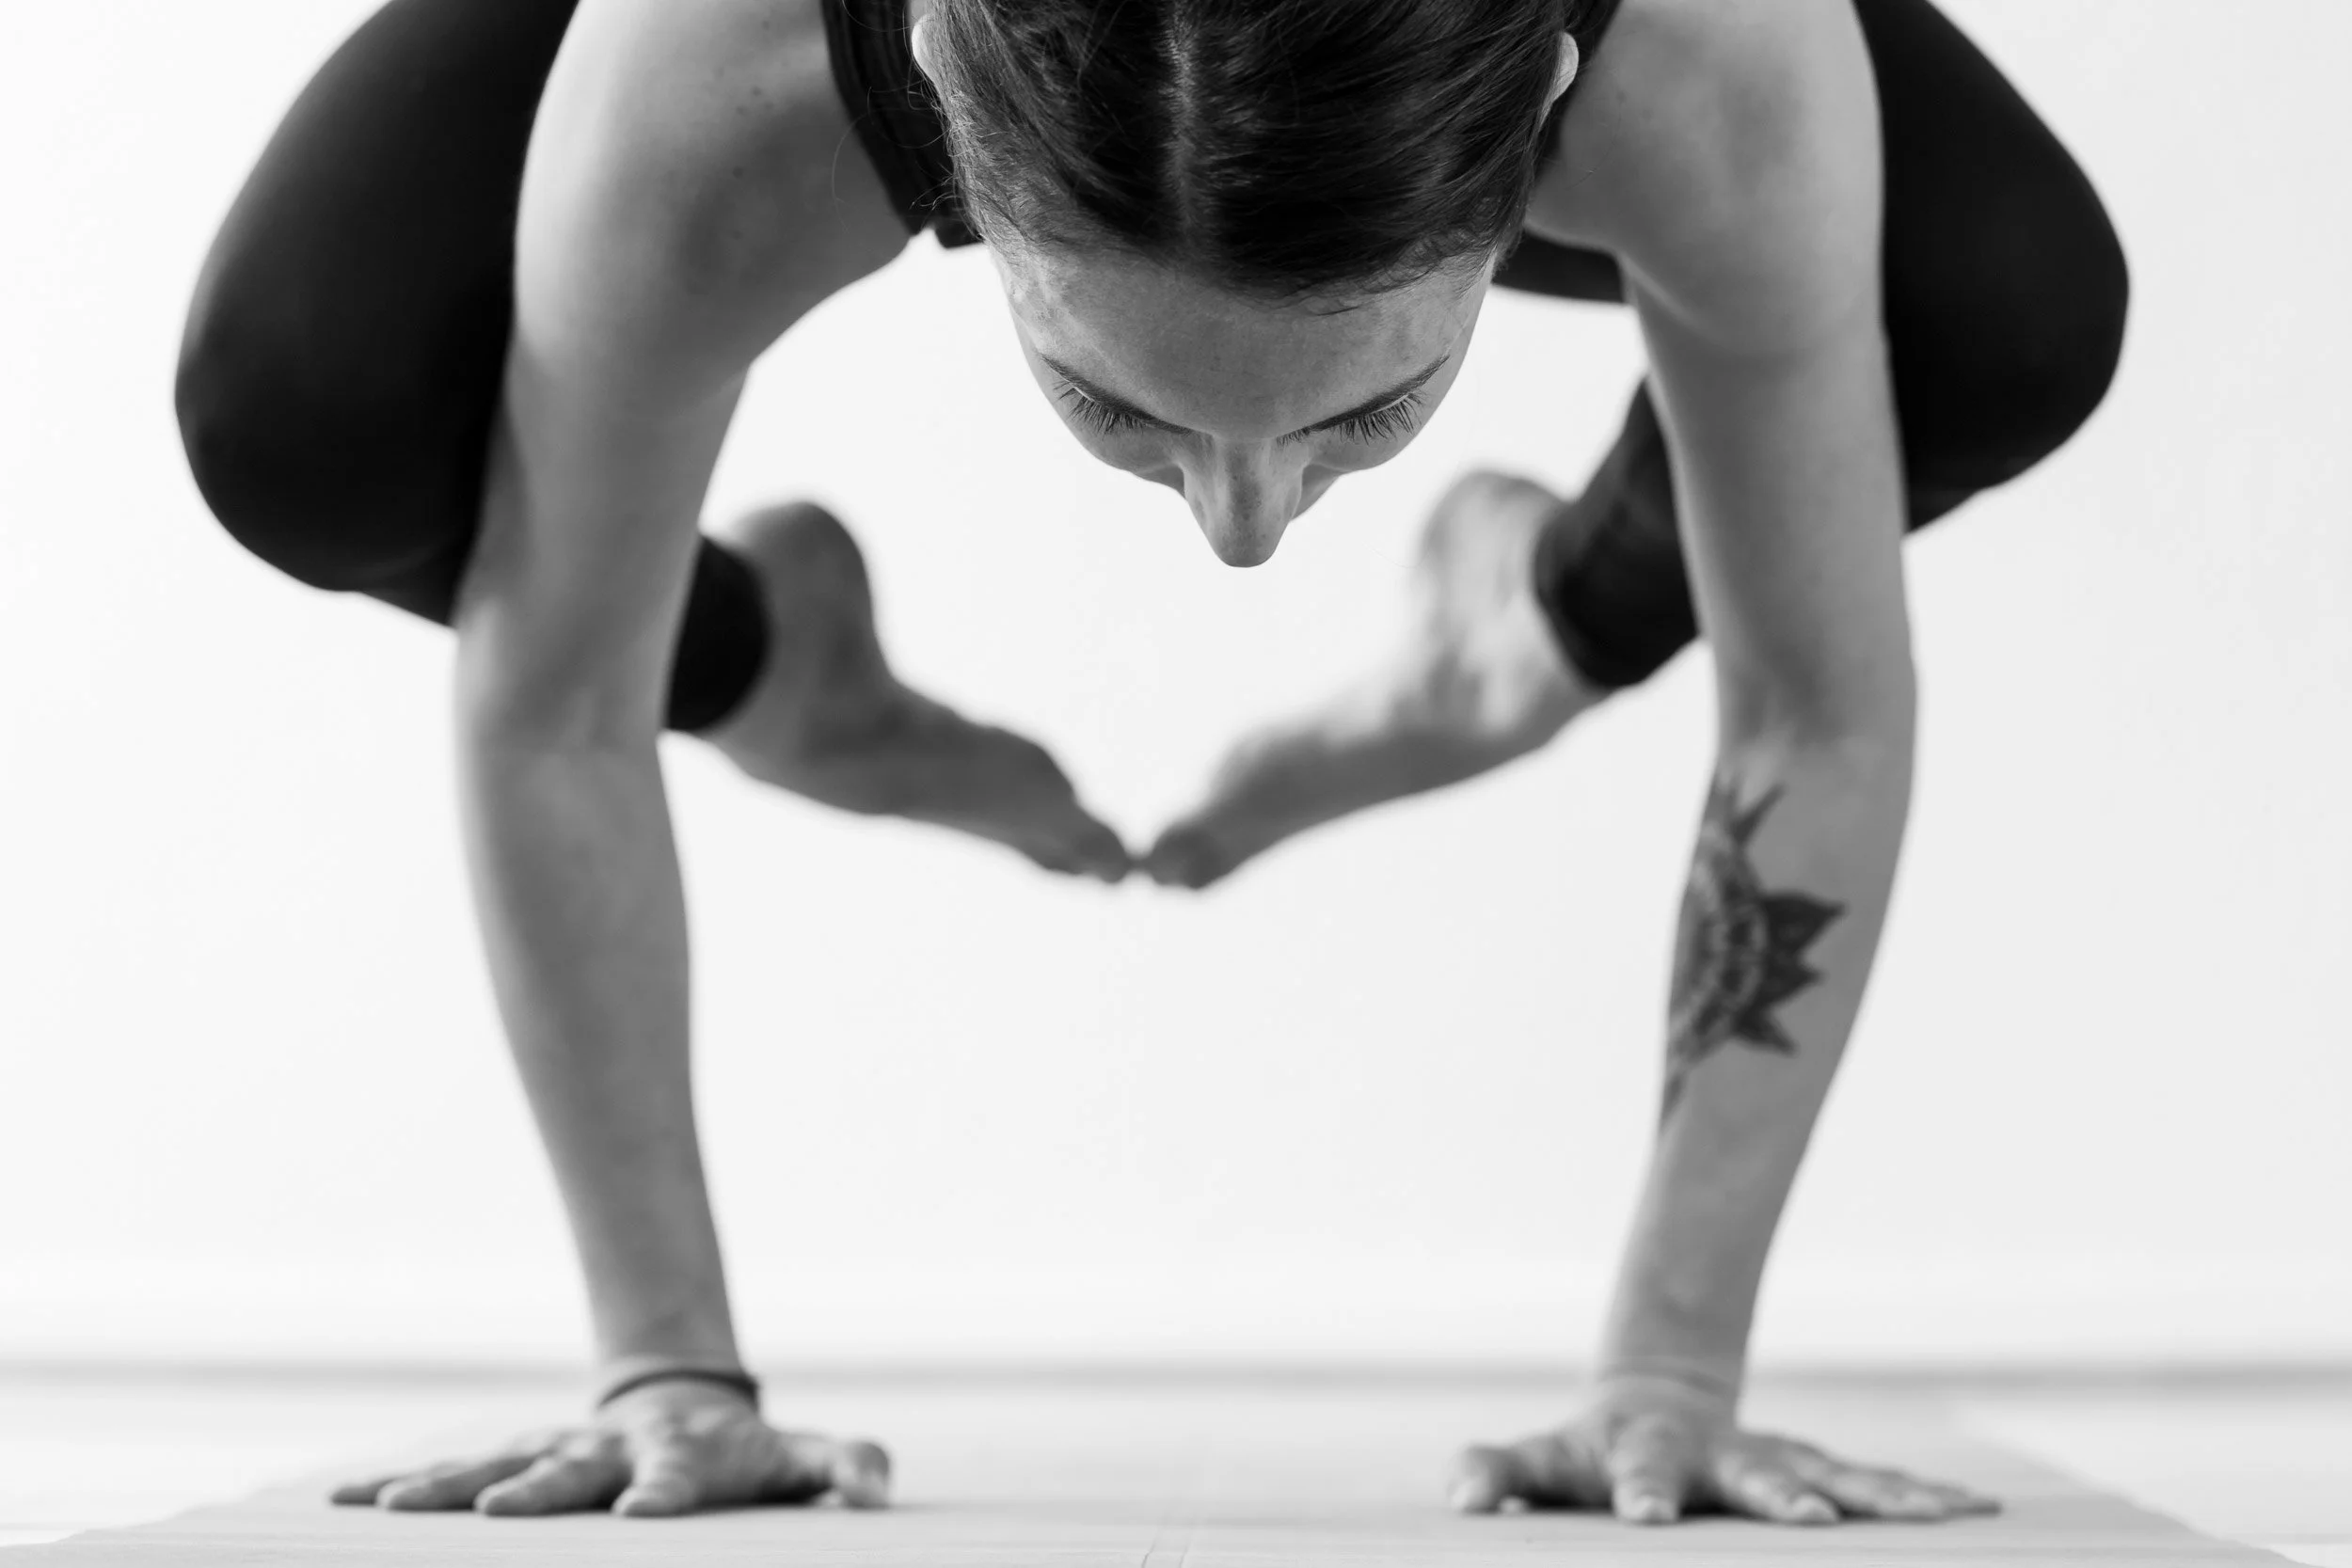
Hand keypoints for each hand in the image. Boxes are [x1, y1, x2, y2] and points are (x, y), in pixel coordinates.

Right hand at [331, 1378, 889, 1517]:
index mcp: (682, 1458)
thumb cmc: (747, 1455)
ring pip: (492, 1470)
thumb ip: (845, 1467)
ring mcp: (556, 1457)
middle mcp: (607, 1455)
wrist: (687, 1405)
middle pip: (565, 1475)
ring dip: (441, 1489)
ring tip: (382, 1507)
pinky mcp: (516, 1465)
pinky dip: (399, 1486)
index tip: (644, 1515)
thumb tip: (877, 1486)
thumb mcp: (802, 1460)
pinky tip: (341, 1504)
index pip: (676, 1482)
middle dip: (529, 1493)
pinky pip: (451, 1476)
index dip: (665, 1497)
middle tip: (491, 1514)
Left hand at [1447, 1374, 1998, 1525]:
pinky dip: (1925, 1498)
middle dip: (1785, 1496)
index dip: (1641, 1496)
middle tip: (1813, 1518)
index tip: (1646, 1520)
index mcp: (1648, 1457)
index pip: (1641, 1477)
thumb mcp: (1537, 1465)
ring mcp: (1779, 1461)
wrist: (1655, 1403)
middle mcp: (1725, 1456)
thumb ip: (1494, 1472)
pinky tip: (1979, 1512)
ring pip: (1839, 1475)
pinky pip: (1878, 1485)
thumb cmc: (1587, 1456)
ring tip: (1945, 1513)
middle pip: (1757, 1476)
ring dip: (1886, 1497)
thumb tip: (1457, 1490)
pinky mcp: (1818, 1472)